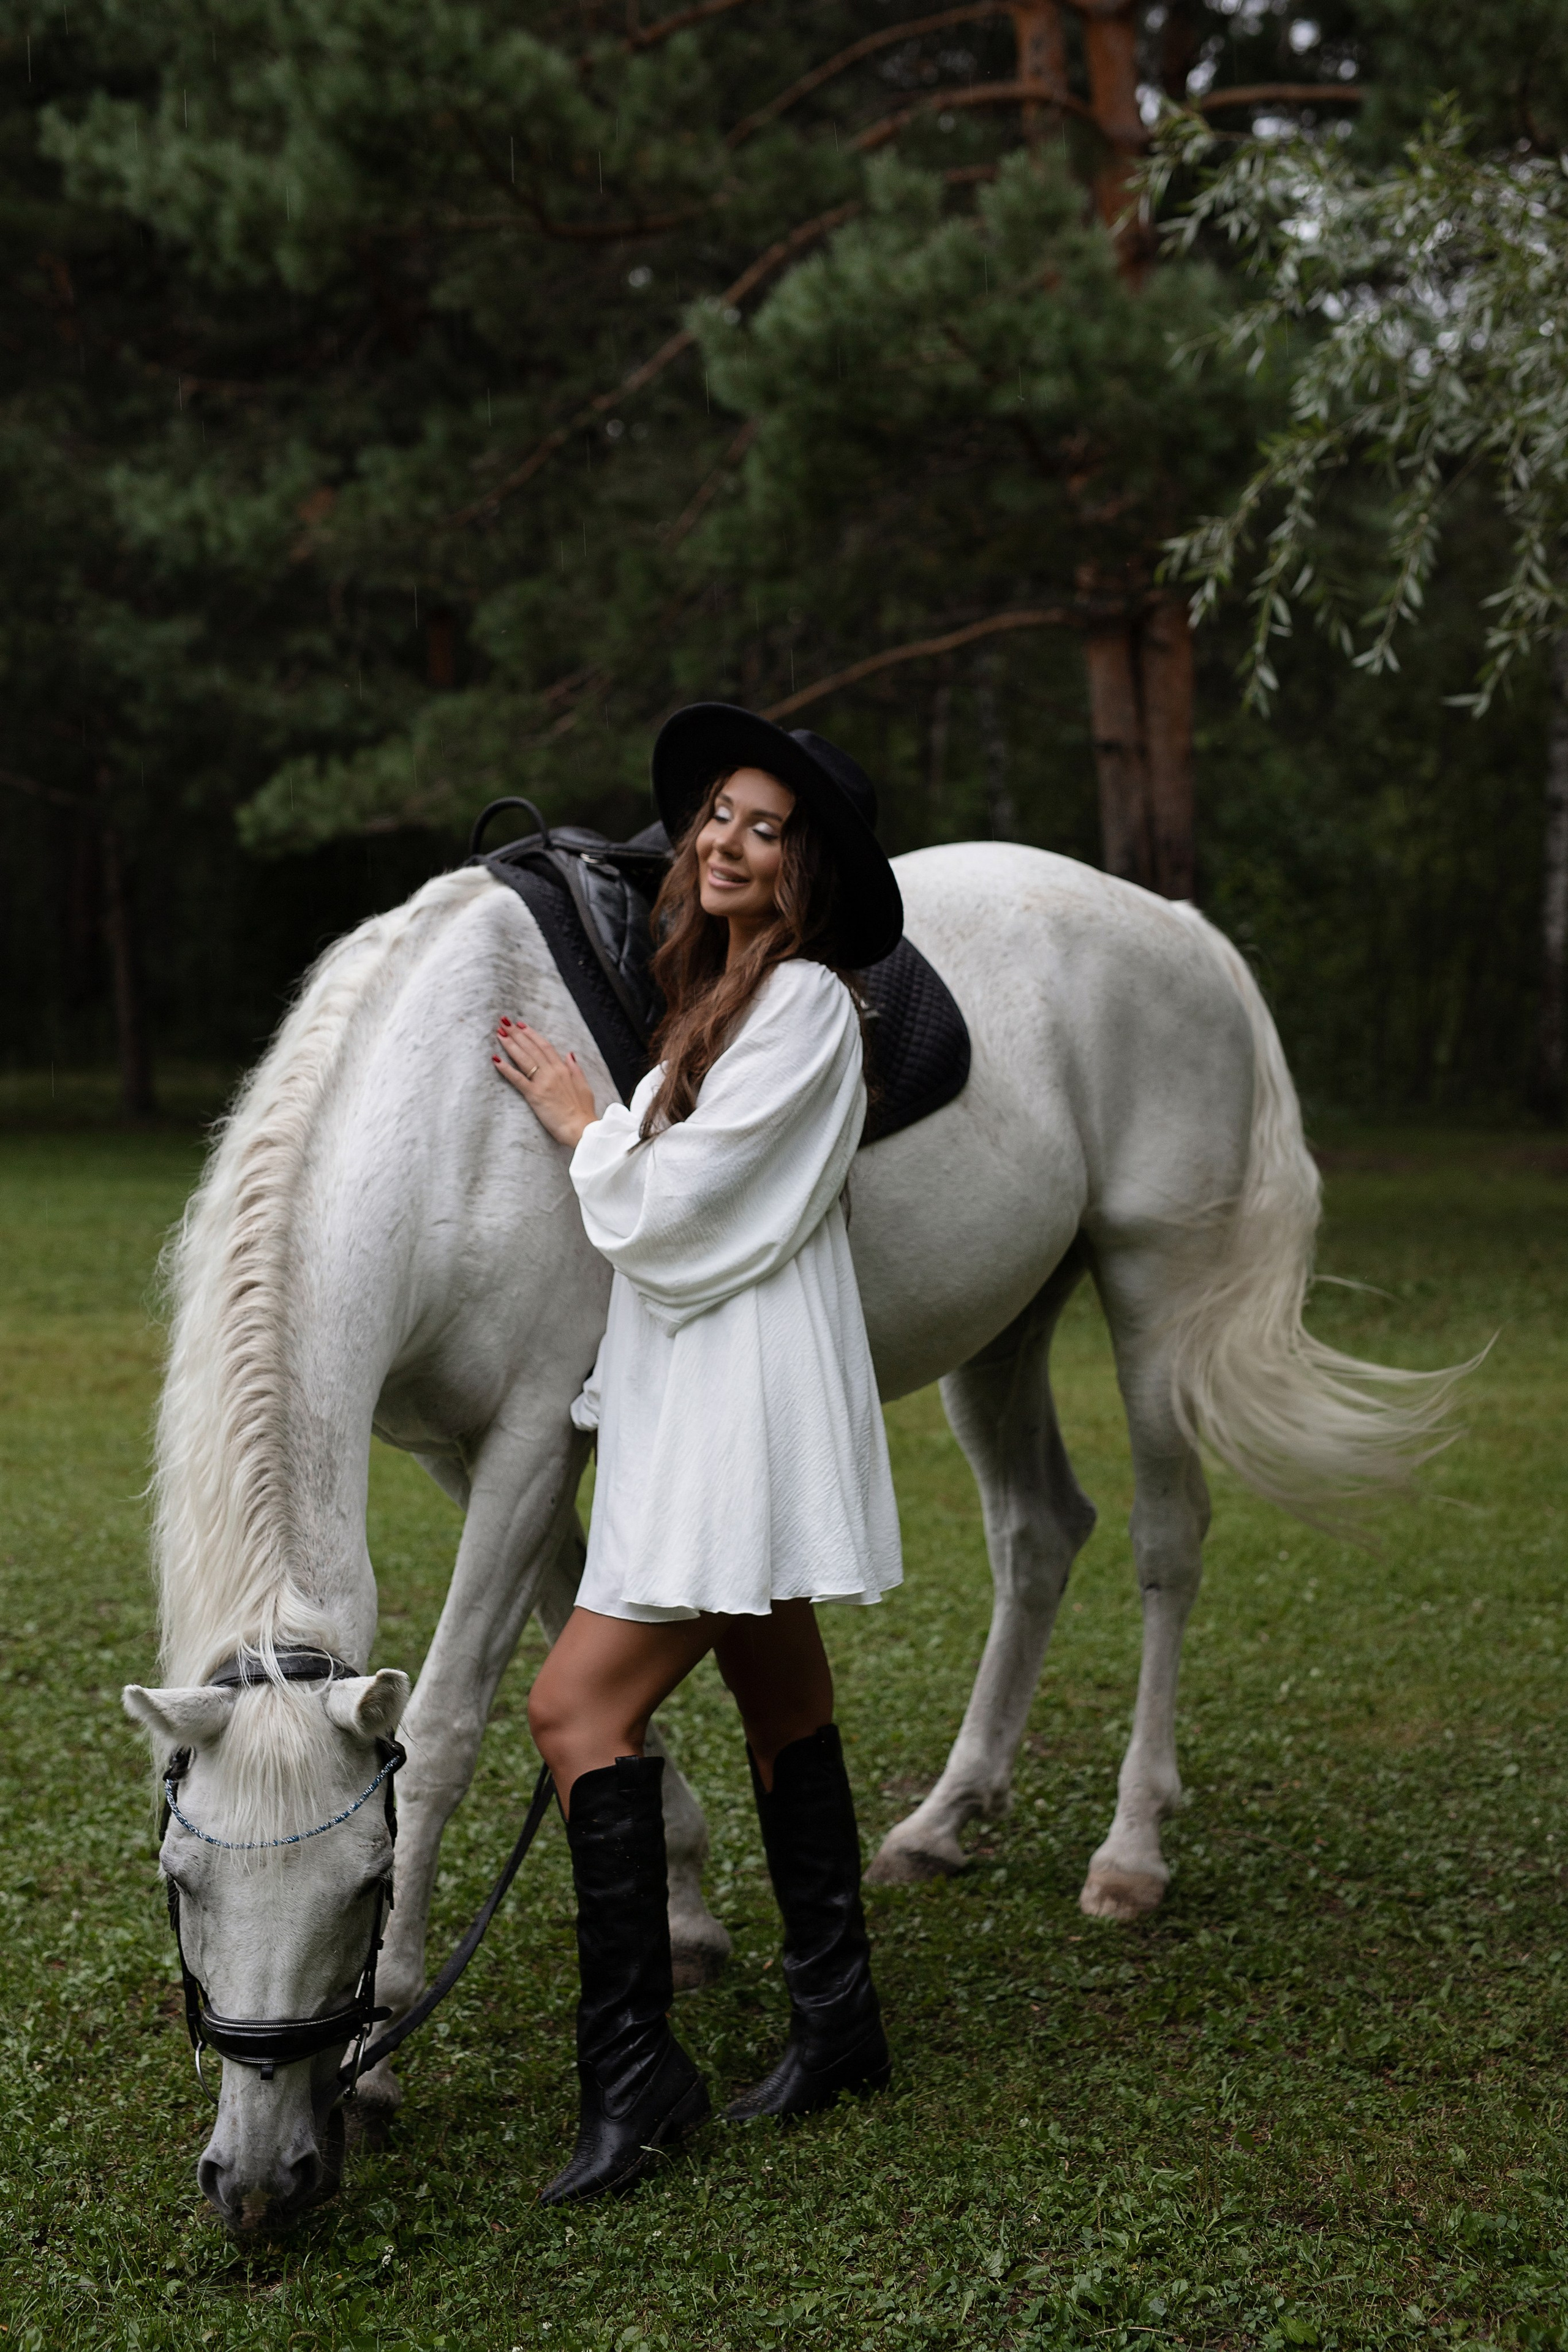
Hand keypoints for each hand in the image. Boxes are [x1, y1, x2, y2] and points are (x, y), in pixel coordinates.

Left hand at [493, 1019, 598, 1148]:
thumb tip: (569, 1055)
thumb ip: (576, 1069)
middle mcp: (552, 1072)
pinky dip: (506, 1068)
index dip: (532, 1034)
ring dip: (510, 1044)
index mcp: (564, 1069)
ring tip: (499, 1033)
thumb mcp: (584, 1086)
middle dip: (517, 1034)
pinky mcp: (534, 1096)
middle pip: (531, 1048)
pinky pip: (517, 1079)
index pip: (545, 1046)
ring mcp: (543, 1083)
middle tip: (504, 1022)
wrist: (582, 1128)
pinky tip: (496, 1059)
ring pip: (524, 1058)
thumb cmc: (583, 1111)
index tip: (521, 1025)